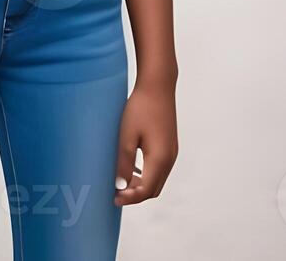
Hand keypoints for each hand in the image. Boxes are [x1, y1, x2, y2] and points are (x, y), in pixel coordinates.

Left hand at [114, 81, 178, 205]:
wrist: (158, 86)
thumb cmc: (141, 108)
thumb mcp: (127, 136)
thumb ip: (124, 162)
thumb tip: (120, 185)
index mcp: (159, 159)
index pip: (146, 191)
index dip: (129, 198)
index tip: (114, 198)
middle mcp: (169, 159)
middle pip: (153, 189)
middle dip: (135, 195)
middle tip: (116, 192)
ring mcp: (172, 152)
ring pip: (157, 180)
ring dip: (141, 185)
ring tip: (122, 180)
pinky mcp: (170, 145)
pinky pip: (160, 169)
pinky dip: (147, 175)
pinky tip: (133, 168)